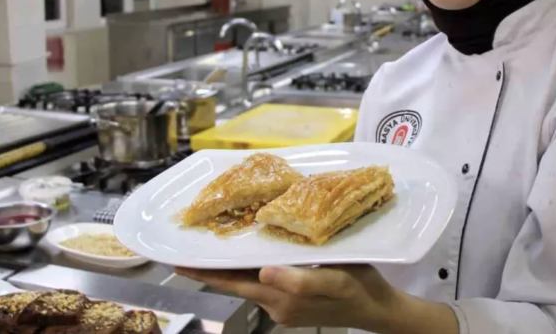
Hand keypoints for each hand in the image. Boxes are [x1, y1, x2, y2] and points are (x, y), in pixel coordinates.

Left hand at [175, 265, 458, 333]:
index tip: (177, 261)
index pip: (233, 283)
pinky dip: (252, 268)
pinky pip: (265, 282)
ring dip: (232, 266)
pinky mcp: (294, 301)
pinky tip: (253, 253)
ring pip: (250, 282)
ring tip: (217, 245)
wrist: (378, 309)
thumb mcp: (334, 281)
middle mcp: (276, 304)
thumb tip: (262, 272)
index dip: (205, 272)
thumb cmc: (358, 290)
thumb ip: (298, 281)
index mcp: (280, 297)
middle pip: (236, 283)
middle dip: (212, 268)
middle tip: (188, 248)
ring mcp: (284, 305)